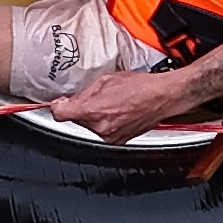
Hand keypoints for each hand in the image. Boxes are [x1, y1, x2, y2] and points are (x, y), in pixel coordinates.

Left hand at [54, 65, 206, 141]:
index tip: (61, 104)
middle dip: (82, 110)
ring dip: (95, 118)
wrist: (163, 97)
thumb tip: (70, 101)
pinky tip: (119, 112)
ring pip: (89, 128)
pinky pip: (104, 133)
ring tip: (112, 104)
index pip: (60, 114)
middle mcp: (100, 128)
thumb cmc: (141, 86)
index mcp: (93, 110)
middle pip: (76, 121)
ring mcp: (110, 137)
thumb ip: (84, 93)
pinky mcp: (119, 142)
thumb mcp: (106, 80)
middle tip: (96, 99)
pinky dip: (107, 124)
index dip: (59, 107)